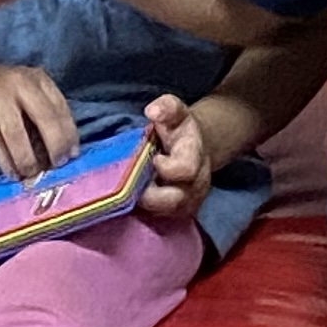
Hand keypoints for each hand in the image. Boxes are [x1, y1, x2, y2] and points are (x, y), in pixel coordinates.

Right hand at [0, 58, 75, 177]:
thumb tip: (61, 152)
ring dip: (27, 160)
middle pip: (45, 120)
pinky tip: (12, 172)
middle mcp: (20, 84)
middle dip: (54, 148)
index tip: (71, 156)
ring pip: (18, 136)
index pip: (61, 109)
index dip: (69, 135)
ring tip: (31, 175)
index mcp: (37, 79)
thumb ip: (41, 115)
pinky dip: (6, 161)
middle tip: (55, 167)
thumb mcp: (23, 93)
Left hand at [135, 96, 213, 217]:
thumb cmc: (179, 129)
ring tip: (130, 191)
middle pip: (176, 201)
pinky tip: (133, 200)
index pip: (185, 170)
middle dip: (150, 196)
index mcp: (195, 157)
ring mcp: (189, 201)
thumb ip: (166, 107)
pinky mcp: (179, 213)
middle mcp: (196, 184)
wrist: (196, 147)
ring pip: (167, 214)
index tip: (152, 158)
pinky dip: (144, 212)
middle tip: (131, 184)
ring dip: (145, 205)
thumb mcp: (176, 112)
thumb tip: (152, 111)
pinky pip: (161, 219)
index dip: (165, 168)